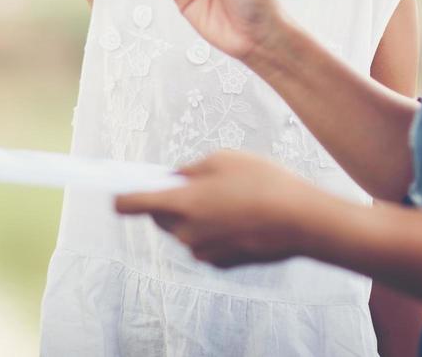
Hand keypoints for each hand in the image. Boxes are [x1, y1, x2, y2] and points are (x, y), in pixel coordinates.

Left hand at [114, 151, 322, 267]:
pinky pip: (205, 242)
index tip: (120, 184)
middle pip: (158, 216)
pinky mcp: (220, 263)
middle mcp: (185, 233)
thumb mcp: (223, 158)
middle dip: (169, 200)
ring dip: (195, 215)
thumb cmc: (262, 182)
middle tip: (198, 182)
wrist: (300, 220)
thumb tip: (174, 177)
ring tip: (230, 197)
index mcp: (180, 204)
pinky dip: (214, 230)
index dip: (122, 192)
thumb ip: (190, 168)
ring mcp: (202, 251)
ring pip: (184, 229)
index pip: (129, 204)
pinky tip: (241, 216)